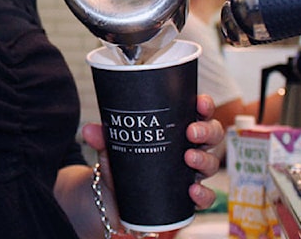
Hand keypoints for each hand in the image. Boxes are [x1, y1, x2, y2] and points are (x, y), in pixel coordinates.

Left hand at [81, 94, 225, 222]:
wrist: (114, 196)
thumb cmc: (123, 162)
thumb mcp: (113, 146)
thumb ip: (103, 136)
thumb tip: (88, 130)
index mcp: (177, 128)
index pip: (199, 112)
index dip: (204, 105)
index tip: (199, 102)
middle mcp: (190, 147)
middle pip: (212, 135)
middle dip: (206, 131)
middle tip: (190, 131)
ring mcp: (191, 173)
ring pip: (211, 163)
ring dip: (204, 159)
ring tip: (188, 158)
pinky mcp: (187, 198)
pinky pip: (205, 197)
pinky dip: (203, 194)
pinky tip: (192, 190)